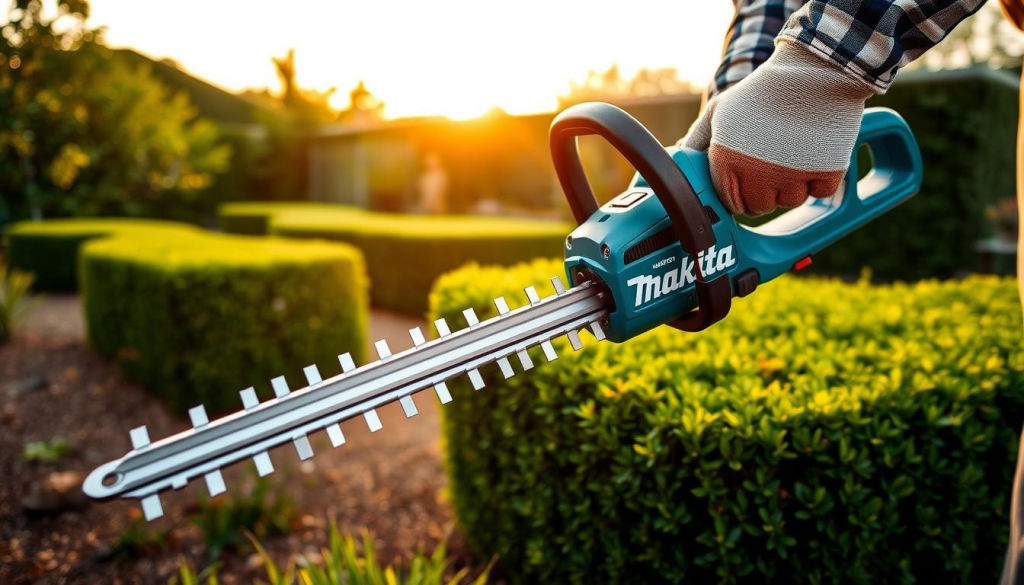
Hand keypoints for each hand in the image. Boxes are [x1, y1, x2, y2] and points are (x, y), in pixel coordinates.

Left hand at [681, 41, 874, 215]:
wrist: (811, 70)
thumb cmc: (761, 91)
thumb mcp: (718, 110)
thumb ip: (697, 140)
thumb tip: (681, 159)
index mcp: (728, 163)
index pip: (731, 203)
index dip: (739, 194)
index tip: (746, 181)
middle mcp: (758, 175)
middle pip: (760, 207)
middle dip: (764, 192)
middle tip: (770, 170)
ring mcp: (793, 176)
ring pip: (790, 201)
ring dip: (792, 187)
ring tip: (792, 158)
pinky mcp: (826, 172)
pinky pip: (819, 192)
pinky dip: (819, 179)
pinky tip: (813, 156)